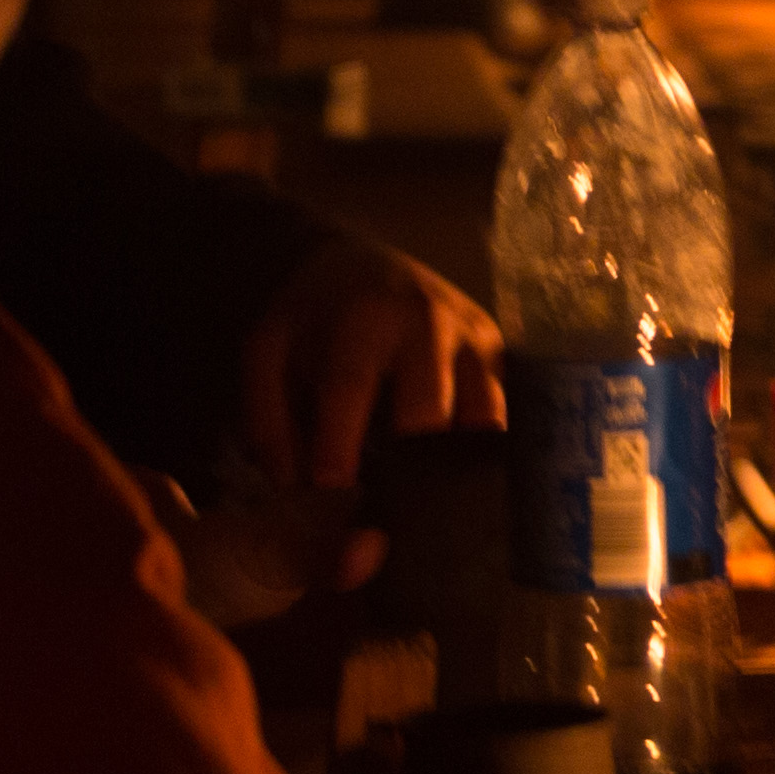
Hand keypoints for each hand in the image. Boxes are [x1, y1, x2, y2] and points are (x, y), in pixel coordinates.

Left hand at [240, 232, 500, 493]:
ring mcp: (472, 335)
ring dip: (459, 465)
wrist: (360, 260)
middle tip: (384, 512)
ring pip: (483, 414)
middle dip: (406, 468)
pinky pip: (505, 409)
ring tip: (431, 506)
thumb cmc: (312, 316)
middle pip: (429, 408)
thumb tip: (295, 486)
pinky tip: (464, 482)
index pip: (351, 386)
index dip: (339, 444)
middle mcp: (428, 321)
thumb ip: (268, 419)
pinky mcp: (498, 350)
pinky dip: (488, 449)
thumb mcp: (268, 352)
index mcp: (364, 316)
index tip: (330, 493)